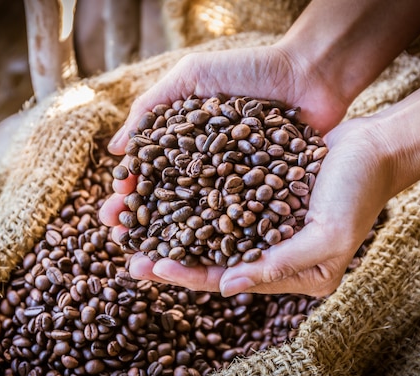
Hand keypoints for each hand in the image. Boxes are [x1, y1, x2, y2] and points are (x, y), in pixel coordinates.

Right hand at [99, 43, 351, 259]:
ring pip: (201, 222)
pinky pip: (241, 224)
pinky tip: (202, 260)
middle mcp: (208, 170)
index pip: (150, 176)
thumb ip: (151, 107)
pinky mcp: (265, 198)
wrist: (308, 74)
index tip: (110, 212)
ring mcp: (236, 187)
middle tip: (122, 243)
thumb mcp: (193, 76)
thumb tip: (115, 150)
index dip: (129, 195)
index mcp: (186, 145)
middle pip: (170, 205)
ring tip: (153, 262)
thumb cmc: (248, 69)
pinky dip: (222, 243)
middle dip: (144, 226)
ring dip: (175, 243)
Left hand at [122, 117, 391, 296]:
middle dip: (169, 254)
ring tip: (134, 220)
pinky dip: (191, 197)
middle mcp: (270, 252)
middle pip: (209, 258)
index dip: (190, 274)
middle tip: (126, 251)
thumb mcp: (327, 235)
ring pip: (207, 229)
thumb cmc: (359, 193)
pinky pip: (218, 200)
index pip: (228, 280)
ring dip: (172, 225)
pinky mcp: (258, 194)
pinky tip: (163, 189)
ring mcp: (262, 223)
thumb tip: (230, 286)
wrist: (375, 145)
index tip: (153, 265)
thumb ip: (281, 264)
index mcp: (288, 274)